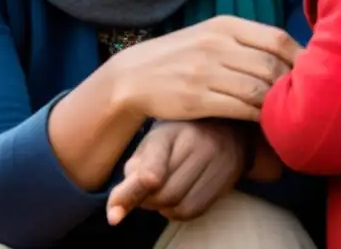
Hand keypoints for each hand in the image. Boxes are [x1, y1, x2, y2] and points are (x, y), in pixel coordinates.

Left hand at [107, 120, 246, 224]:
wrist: (224, 125)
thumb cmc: (178, 134)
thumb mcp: (153, 141)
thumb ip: (135, 167)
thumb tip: (118, 202)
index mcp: (169, 131)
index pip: (151, 169)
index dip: (132, 192)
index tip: (113, 215)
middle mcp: (197, 144)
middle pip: (164, 193)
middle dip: (146, 201)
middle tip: (141, 194)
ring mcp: (217, 162)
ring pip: (180, 206)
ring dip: (162, 208)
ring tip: (159, 194)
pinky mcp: (228, 179)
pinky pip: (196, 210)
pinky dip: (178, 212)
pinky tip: (175, 199)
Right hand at [110, 15, 301, 122]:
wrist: (133, 76)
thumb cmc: (178, 57)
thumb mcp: (208, 36)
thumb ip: (245, 41)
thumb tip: (292, 53)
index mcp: (223, 25)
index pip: (276, 38)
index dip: (301, 58)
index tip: (313, 74)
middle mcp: (215, 45)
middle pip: (272, 66)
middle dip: (294, 86)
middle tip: (305, 100)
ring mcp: (205, 72)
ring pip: (259, 90)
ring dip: (278, 104)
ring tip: (289, 114)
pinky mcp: (197, 99)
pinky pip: (242, 110)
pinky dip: (260, 117)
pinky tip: (266, 122)